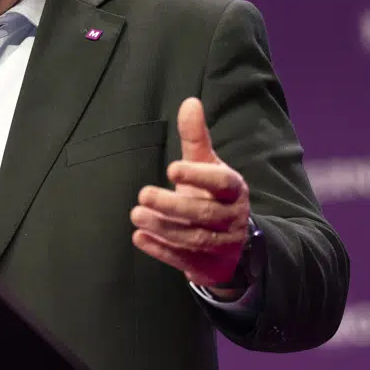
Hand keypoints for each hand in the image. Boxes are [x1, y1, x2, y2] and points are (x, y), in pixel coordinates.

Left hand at [130, 97, 250, 292]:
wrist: (232, 246)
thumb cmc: (212, 195)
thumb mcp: (208, 166)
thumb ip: (196, 139)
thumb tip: (189, 102)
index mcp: (234, 189)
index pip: (222, 182)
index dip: (199, 175)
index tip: (171, 167)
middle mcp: (232, 217)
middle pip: (204, 212)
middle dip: (172, 204)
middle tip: (142, 194)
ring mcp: (222, 244)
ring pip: (193, 238)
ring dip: (163, 228)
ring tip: (136, 215)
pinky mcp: (208, 267)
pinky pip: (184, 259)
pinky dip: (161, 250)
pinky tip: (139, 238)